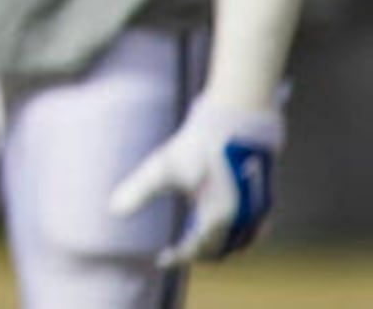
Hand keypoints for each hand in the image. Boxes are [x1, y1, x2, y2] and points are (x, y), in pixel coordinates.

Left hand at [108, 97, 281, 265]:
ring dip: (217, 249)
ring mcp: (259, 210)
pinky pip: (252, 232)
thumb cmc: (198, 143)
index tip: (160, 259)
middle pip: (220, 252)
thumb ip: (140, 191)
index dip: (178, 257)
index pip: (198, 251)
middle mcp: (245, 219)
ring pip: (240, 245)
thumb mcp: (164, 166)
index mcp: (220, 216)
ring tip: (194, 243)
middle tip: (175, 252)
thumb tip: (113, 211)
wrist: (236, 118)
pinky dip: (235, 238)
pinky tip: (217, 226)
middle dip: (197, 255)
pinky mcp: (264, 199)